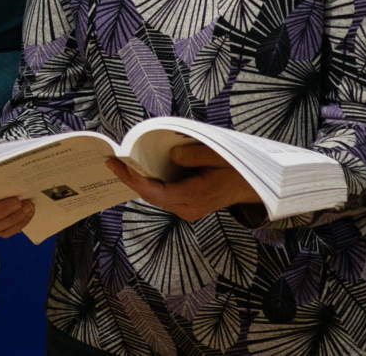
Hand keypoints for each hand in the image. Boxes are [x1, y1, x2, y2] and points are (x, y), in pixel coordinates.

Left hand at [106, 144, 262, 221]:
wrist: (253, 186)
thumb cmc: (237, 169)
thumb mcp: (218, 155)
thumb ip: (192, 155)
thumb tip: (171, 155)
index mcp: (194, 196)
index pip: (154, 191)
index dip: (131, 178)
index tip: (114, 163)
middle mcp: (188, 208)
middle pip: (151, 196)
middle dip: (130, 179)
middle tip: (112, 162)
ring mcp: (187, 210)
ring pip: (155, 197)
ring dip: (139, 181)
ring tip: (122, 165)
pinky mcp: (187, 207)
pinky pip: (163, 196)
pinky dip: (150, 184)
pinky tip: (141, 171)